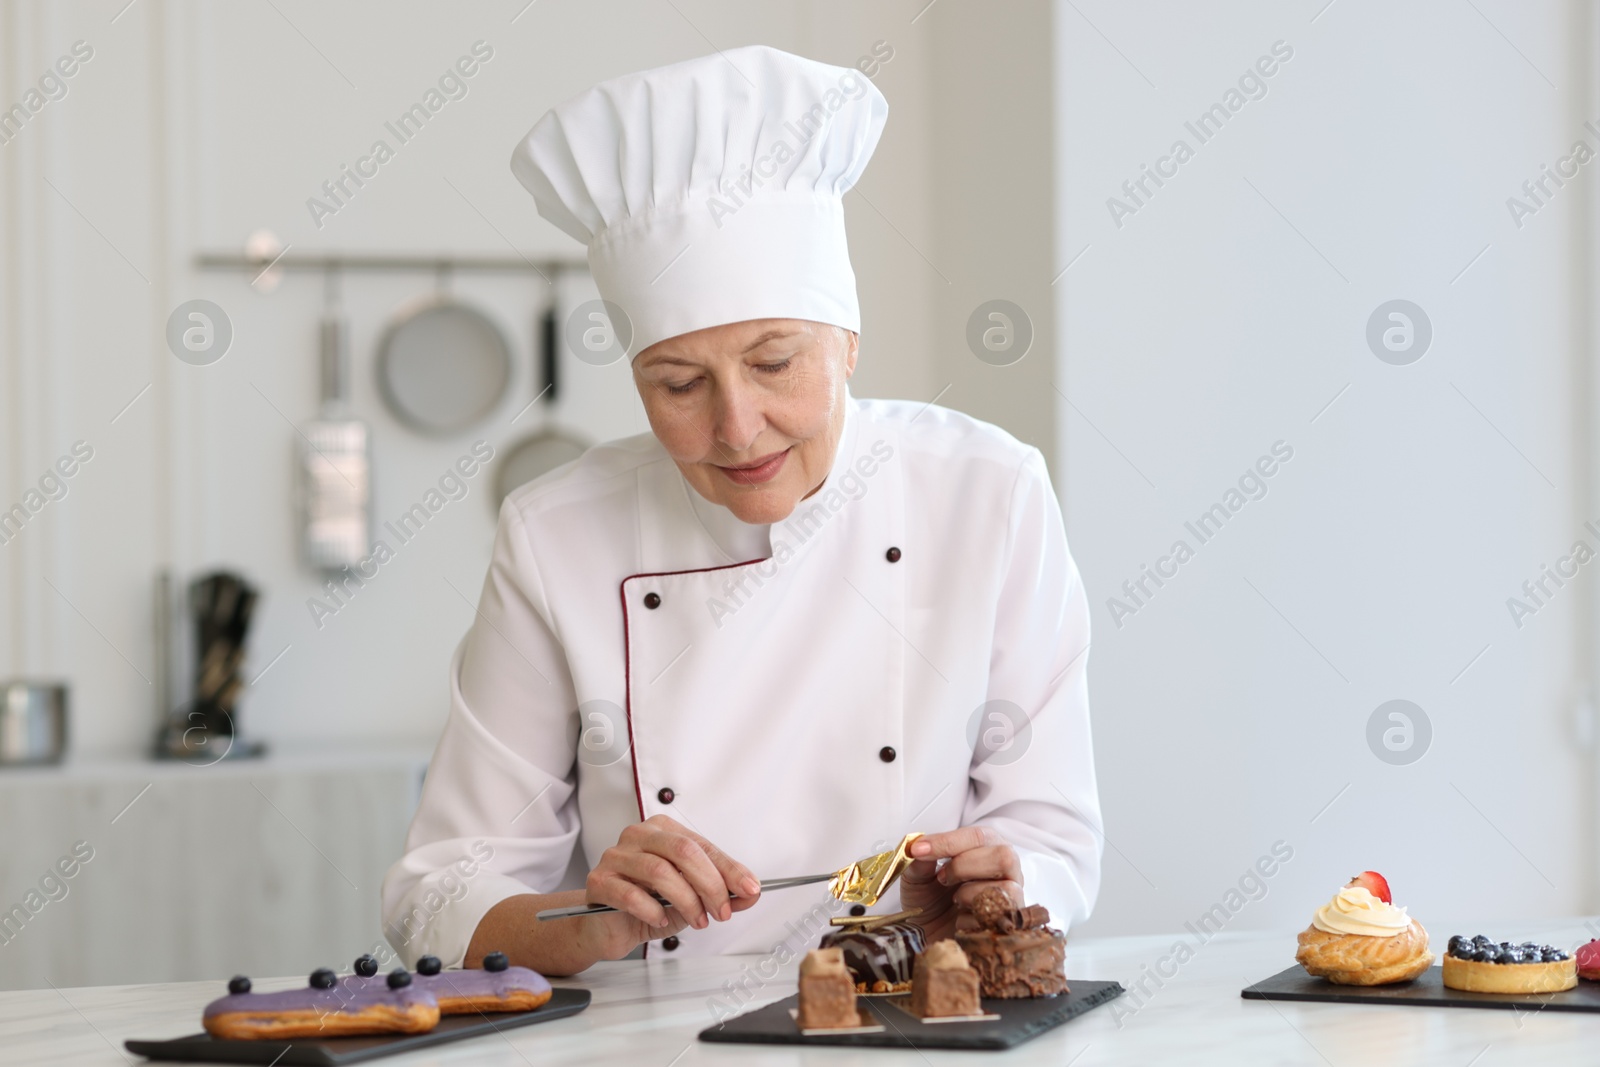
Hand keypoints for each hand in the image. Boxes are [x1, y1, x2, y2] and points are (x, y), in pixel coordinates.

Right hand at [581, 815, 760, 958]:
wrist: (608, 926)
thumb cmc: (649, 904)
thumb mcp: (691, 898)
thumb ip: (720, 893)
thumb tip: (750, 893)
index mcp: (663, 830)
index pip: (702, 846)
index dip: (729, 869)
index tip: (750, 889)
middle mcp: (639, 836)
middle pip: (683, 851)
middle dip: (710, 885)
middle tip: (721, 911)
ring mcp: (616, 856)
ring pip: (659, 872)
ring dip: (686, 901)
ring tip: (697, 921)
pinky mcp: (599, 881)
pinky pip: (630, 894)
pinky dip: (653, 910)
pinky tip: (661, 920)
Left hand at [899, 827, 1021, 942]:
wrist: (930, 936)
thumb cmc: (929, 900)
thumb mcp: (916, 878)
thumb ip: (919, 862)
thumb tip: (919, 847)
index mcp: (987, 847)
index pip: (978, 836)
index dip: (948, 842)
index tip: (918, 850)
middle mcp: (1006, 869)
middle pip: (1004, 856)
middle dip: (965, 866)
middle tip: (942, 878)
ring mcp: (1012, 897)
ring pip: (1006, 888)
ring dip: (970, 893)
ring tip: (954, 900)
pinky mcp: (1009, 924)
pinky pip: (996, 918)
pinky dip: (969, 918)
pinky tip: (959, 919)